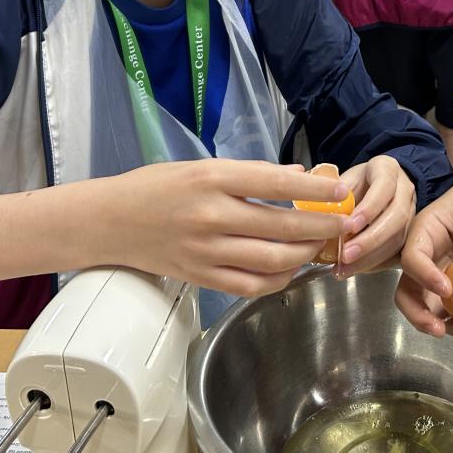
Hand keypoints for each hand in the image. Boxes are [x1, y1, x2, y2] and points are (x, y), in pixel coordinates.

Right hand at [108, 159, 347, 297]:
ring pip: (272, 260)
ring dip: (305, 254)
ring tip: (320, 245)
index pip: (275, 183)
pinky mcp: (200, 277)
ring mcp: (206, 250)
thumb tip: (298, 177)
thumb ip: (250, 173)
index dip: (315, 190)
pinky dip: (278, 280)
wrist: (108, 221)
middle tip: (343, 223)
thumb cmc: (156, 187)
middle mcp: (211, 215)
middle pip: (281, 226)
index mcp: (212, 179)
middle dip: (321, 226)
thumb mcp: (201, 166)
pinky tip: (291, 270)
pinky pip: (250, 286)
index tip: (341, 190)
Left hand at [336, 155, 416, 276]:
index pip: (383, 188)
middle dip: (370, 239)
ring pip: (398, 237)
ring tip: (346, 268)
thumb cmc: (360, 181)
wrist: (380, 182)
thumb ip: (336, 194)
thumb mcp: (346, 178)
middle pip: (396, 217)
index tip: (350, 225)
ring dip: (371, 257)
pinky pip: (396, 251)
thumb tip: (319, 216)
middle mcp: (405, 190)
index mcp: (388, 170)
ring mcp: (411, 212)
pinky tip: (355, 269)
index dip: (369, 208)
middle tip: (346, 255)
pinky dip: (375, 263)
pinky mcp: (409, 232)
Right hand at [395, 175, 452, 342]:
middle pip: (408, 291)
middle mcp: (424, 259)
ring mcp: (437, 275)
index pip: (413, 258)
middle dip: (419, 314)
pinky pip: (451, 312)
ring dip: (447, 326)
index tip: (447, 289)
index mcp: (423, 234)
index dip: (424, 276)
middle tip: (439, 329)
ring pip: (428, 308)